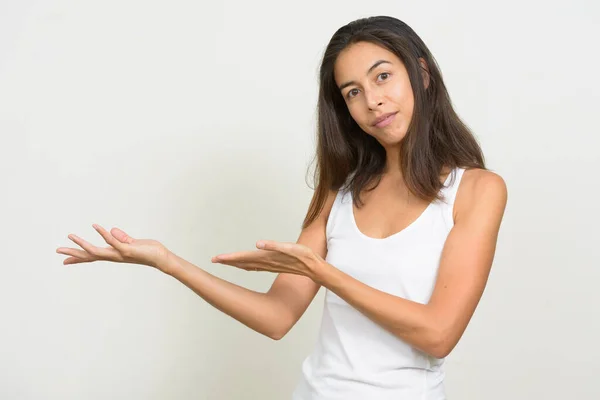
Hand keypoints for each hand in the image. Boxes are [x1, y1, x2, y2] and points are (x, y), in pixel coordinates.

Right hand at [56, 224, 170, 271]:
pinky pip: (113, 241)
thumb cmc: (148, 251)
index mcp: (113, 254)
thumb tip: (112, 231)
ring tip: (70, 236)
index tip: (64, 260)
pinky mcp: (127, 249)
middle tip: (57, 250)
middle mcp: (114, 256)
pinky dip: (104, 233)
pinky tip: (95, 225)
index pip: (93, 256)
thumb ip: (122, 238)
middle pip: (89, 256)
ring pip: (96, 250)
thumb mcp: (132, 243)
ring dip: (82, 243)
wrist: (161, 258)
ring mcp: (119, 253)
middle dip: (73, 253)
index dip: (79, 258)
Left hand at [211, 240, 325, 280]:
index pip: (244, 257)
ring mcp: (269, 265)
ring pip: (247, 265)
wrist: (314, 269)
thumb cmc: (304, 257)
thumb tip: (257, 244)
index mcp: (266, 258)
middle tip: (214, 260)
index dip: (230, 258)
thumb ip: (273, 246)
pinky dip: (246, 265)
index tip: (217, 259)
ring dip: (235, 263)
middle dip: (228, 261)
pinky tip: (243, 265)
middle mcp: (265, 263)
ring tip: (224, 262)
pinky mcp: (273, 265)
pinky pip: (255, 266)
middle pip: (242, 262)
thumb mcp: (289, 248)